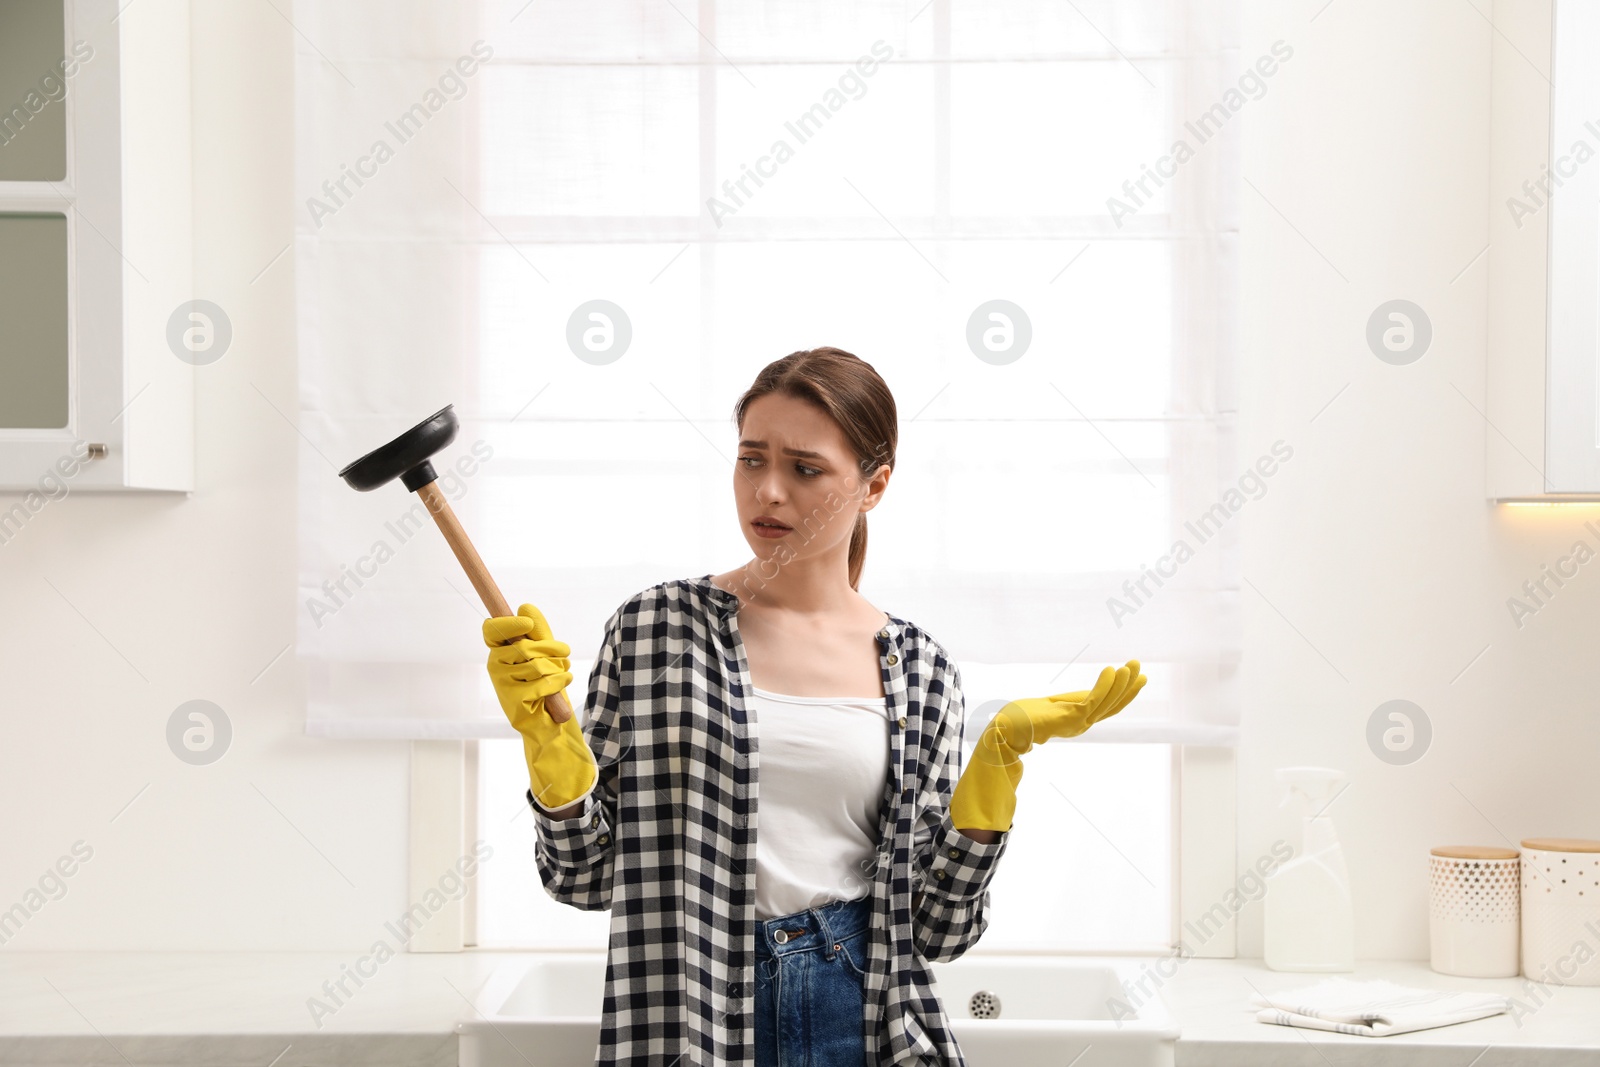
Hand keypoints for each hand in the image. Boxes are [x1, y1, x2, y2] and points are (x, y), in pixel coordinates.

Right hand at [483, 603, 596, 810]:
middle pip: (523, 646)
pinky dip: (559, 682)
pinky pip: (542, 684)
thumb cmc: (545, 683)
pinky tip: (562, 683)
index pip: (492, 630)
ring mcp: (503, 686)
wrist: (549, 721)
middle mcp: (495, 667)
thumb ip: (537, 631)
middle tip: (564, 653)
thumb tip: (524, 604)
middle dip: (551, 648)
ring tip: (563, 674)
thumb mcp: (544, 653)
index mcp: (499, 651)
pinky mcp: (514, 703)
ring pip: (535, 665)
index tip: (527, 623)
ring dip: (557, 668)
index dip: (508, 624)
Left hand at [949, 660, 1145, 832]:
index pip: (1107, 707)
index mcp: (1078, 721)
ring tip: (1131, 666)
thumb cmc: (1019, 720)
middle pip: (1112, 706)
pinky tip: (1111, 670)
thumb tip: (1064, 711)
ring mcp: (1077, 723)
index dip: (1124, 694)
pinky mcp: (1070, 718)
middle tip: (1140, 667)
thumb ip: (1060, 709)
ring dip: (1121, 684)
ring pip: (1107, 703)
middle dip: (1128, 687)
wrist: (1004, 730)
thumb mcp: (1047, 709)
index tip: (1137, 677)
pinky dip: (1104, 686)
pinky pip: (1093, 701)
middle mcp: (1082, 724)